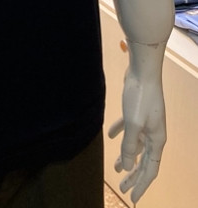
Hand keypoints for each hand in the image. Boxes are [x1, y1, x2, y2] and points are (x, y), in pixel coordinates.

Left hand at [109, 69, 165, 203]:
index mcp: (157, 140)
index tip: (132, 198)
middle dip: (133, 176)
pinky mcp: (135, 111)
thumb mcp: (134, 125)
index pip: (150, 169)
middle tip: (123, 188)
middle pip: (143, 161)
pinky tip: (110, 135)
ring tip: (115, 168)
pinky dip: (119, 133)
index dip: (141, 184)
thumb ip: (130, 146)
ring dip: (125, 157)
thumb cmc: (140, 97)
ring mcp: (145, 122)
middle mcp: (153, 134)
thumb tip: (127, 167)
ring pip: (135, 146)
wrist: (142, 71)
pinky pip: (127, 128)